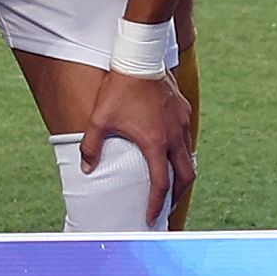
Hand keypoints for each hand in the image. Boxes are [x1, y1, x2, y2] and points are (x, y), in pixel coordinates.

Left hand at [80, 69, 194, 225]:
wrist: (140, 58)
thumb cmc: (119, 90)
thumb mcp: (99, 120)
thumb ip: (90, 146)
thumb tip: (86, 169)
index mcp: (155, 144)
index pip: (161, 184)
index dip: (156, 205)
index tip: (150, 218)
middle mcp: (174, 137)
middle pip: (186, 177)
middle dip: (178, 196)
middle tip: (167, 208)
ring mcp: (182, 123)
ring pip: (189, 157)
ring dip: (182, 174)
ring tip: (171, 185)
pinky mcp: (184, 111)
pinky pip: (187, 139)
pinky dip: (182, 153)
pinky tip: (171, 153)